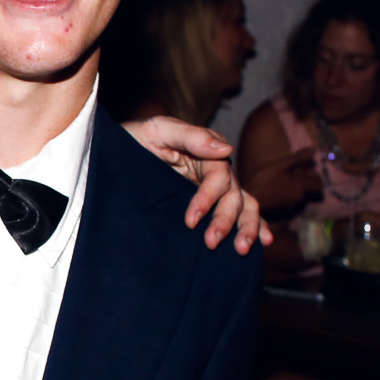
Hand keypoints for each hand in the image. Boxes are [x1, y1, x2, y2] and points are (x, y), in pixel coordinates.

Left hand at [122, 117, 271, 254]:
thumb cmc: (136, 139)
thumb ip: (191, 136)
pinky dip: (255, 225)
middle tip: (211, 242)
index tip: (190, 220)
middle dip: (226, 220)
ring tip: (242, 249)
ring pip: (244, 206)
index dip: (208, 198)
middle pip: (234, 195)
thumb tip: (227, 149)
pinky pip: (240, 213)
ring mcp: (214, 188)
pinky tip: (263, 241)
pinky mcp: (209, 203)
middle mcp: (216, 171)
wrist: (115, 154)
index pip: (219, 177)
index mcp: (207, 152)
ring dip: (247, 227)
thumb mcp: (158, 130)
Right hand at [241, 145, 322, 213]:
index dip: (316, 176)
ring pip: (300, 191)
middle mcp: (299, 196)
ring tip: (284, 175)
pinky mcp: (283, 206)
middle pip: (310, 188)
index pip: (319, 184)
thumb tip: (314, 149)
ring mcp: (291, 202)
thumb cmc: (264, 180)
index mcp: (301, 185)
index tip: (309, 169)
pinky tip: (278, 184)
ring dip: (296, 184)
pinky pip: (291, 196)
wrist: (249, 198)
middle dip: (306, 179)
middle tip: (296, 170)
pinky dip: (289, 190)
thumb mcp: (280, 165)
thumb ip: (299, 158)